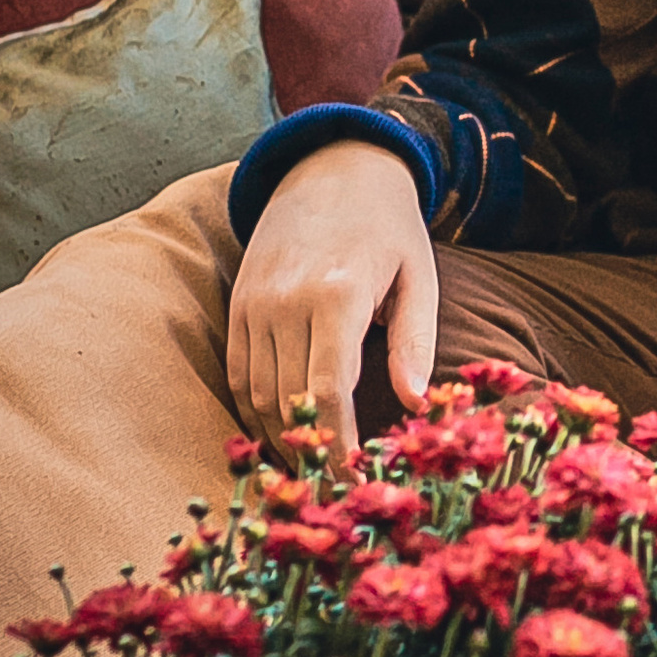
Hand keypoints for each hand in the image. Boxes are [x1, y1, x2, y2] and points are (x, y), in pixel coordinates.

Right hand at [226, 140, 436, 468]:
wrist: (332, 167)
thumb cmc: (389, 228)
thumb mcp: (419, 278)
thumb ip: (415, 343)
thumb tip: (415, 404)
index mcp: (336, 294)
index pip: (326, 392)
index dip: (336, 445)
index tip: (351, 482)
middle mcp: (284, 300)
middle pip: (286, 402)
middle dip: (310, 452)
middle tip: (335, 489)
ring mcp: (253, 302)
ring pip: (256, 395)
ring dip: (280, 438)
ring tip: (312, 469)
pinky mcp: (237, 304)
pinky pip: (238, 373)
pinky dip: (256, 411)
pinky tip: (283, 433)